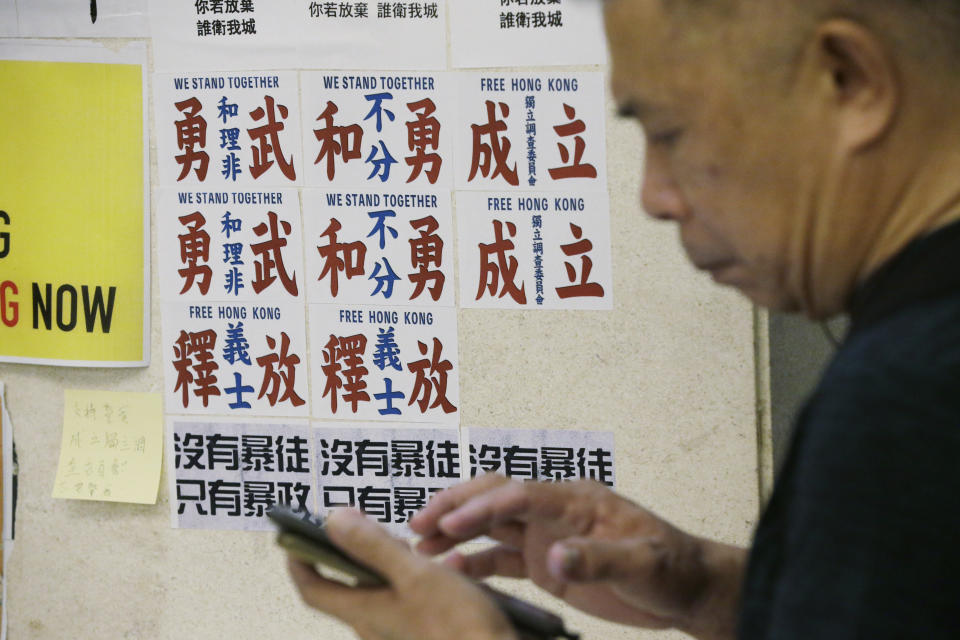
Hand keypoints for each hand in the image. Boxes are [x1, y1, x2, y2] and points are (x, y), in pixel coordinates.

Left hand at [286, 508, 517, 639]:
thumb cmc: (457, 625)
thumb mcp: (415, 573)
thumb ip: (373, 546)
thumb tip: (333, 520)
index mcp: (365, 611)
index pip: (313, 588)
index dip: (299, 562)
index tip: (293, 539)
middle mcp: (375, 625)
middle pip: (349, 586)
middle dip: (355, 553)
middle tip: (367, 527)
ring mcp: (399, 631)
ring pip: (384, 590)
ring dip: (392, 563)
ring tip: (414, 545)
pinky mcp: (424, 631)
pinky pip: (412, 599)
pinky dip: (420, 577)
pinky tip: (450, 566)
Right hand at [410, 475, 744, 639]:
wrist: (685, 589)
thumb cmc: (671, 566)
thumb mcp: (642, 563)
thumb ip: (598, 559)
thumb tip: (556, 558)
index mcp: (576, 500)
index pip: (520, 495)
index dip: (483, 507)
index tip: (451, 523)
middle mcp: (555, 511)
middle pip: (496, 496)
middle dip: (457, 505)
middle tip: (419, 522)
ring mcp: (547, 536)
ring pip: (492, 525)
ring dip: (457, 532)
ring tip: (420, 544)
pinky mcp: (546, 563)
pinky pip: (503, 559)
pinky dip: (476, 563)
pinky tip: (453, 571)